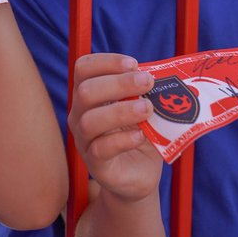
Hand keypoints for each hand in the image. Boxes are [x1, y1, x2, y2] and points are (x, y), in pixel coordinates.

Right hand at [67, 53, 162, 202]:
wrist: (140, 174)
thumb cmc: (140, 133)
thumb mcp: (142, 107)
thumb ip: (144, 92)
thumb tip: (158, 75)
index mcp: (89, 96)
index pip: (83, 68)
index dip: (106, 62)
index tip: (134, 64)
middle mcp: (79, 116)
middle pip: (85, 91)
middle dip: (118, 83)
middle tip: (147, 82)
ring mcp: (84, 142)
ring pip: (90, 121)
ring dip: (121, 111)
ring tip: (147, 109)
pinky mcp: (96, 165)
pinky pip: (101, 149)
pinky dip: (123, 140)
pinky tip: (141, 135)